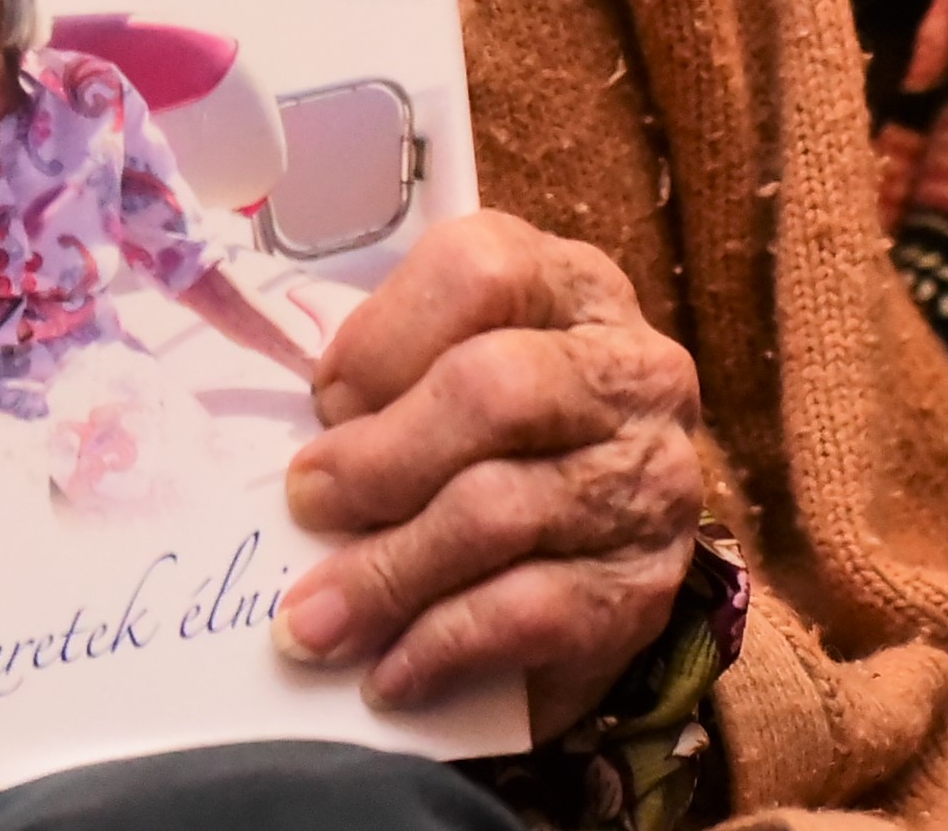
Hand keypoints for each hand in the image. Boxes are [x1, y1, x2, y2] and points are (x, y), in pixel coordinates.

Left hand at [273, 213, 704, 732]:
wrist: (592, 544)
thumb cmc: (484, 434)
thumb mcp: (438, 370)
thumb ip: (377, 378)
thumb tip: (298, 448)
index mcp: (567, 286)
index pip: (480, 276)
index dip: (384, 338)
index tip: (320, 401)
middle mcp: (629, 371)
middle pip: (495, 392)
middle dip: (379, 458)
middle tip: (305, 504)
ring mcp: (649, 480)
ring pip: (502, 513)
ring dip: (387, 572)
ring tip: (312, 617)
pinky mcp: (648, 586)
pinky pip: (535, 614)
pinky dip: (444, 645)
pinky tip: (388, 673)